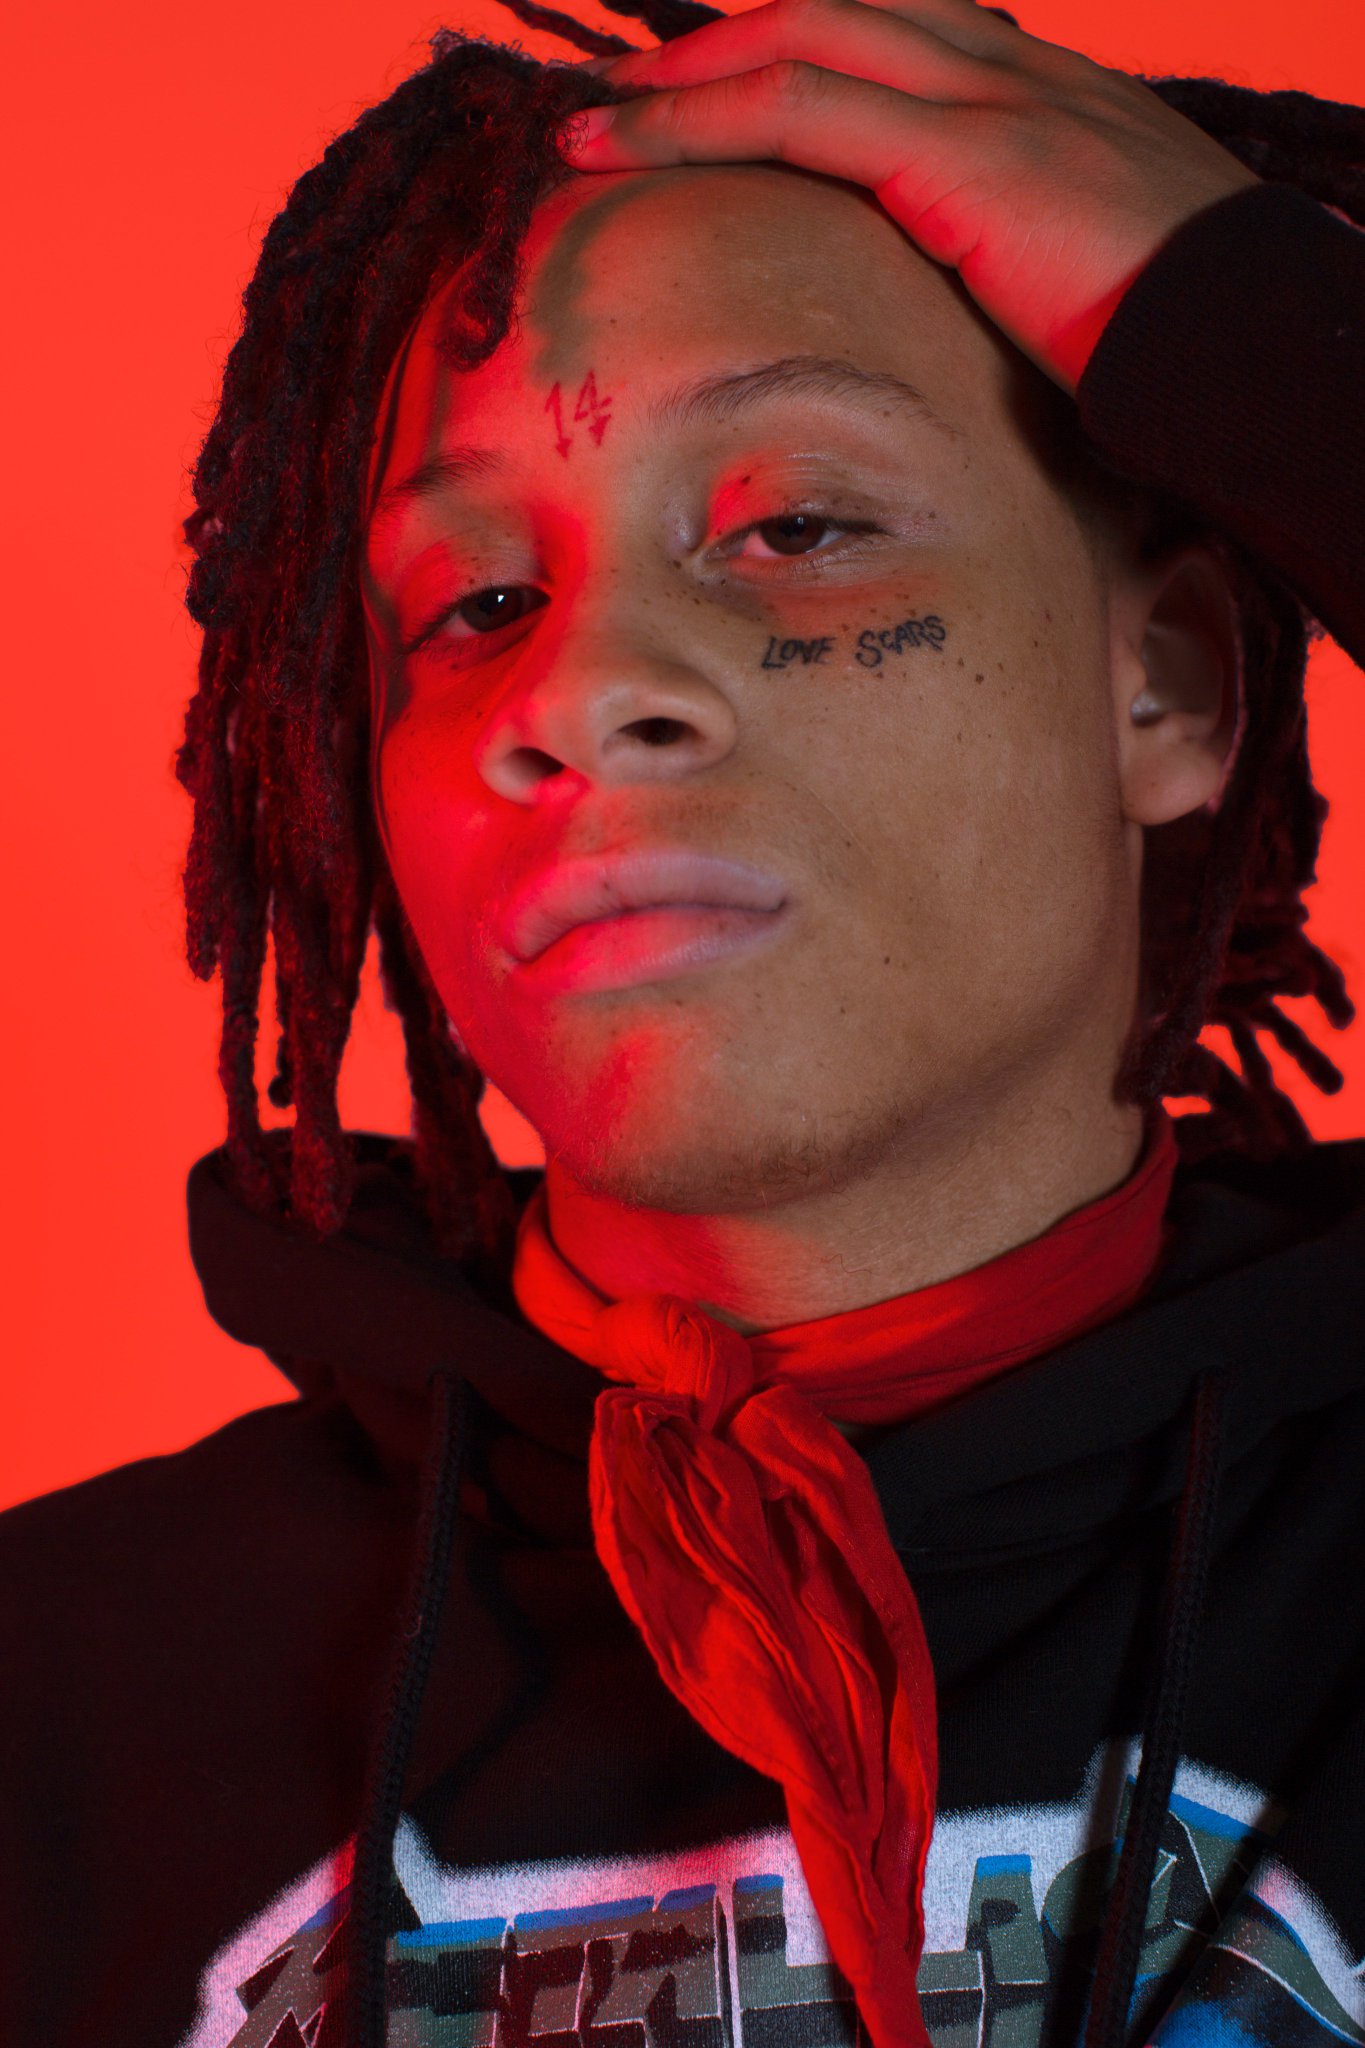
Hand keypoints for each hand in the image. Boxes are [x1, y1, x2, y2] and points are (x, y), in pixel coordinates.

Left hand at [562, 0, 1260, 391]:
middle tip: (627, 92)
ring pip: (798, 40)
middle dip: (718, 45)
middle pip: (832, 11)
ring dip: (681, 77)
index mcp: (1042, 99)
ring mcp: (988, 100)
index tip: (717, 93)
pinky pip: (797, 107)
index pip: (895, 38)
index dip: (795, 53)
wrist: (1255, 343)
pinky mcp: (963, 153)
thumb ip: (1023, 271)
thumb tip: (973, 334)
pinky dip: (699, 117)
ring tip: (592, 121)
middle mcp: (1009, 73)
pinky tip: (628, 143)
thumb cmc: (1188, 342)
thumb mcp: (1092, 283)